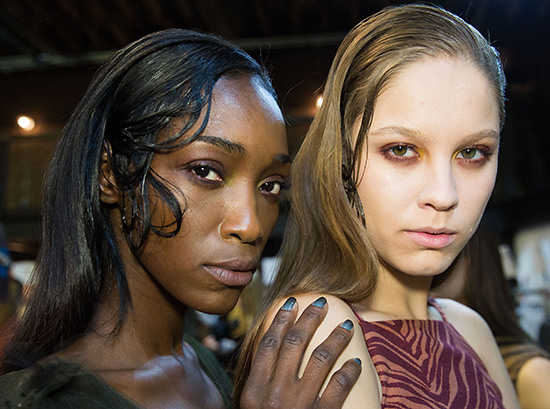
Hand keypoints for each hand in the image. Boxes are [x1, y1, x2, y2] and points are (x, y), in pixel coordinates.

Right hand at [240, 297, 361, 408]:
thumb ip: (258, 383)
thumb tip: (269, 351)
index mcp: (254, 390)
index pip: (268, 344)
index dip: (280, 321)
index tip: (292, 304)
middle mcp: (274, 394)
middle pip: (294, 344)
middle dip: (309, 319)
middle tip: (321, 303)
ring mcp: (298, 405)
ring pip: (319, 359)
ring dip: (335, 339)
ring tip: (346, 326)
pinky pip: (338, 389)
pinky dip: (348, 373)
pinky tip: (355, 363)